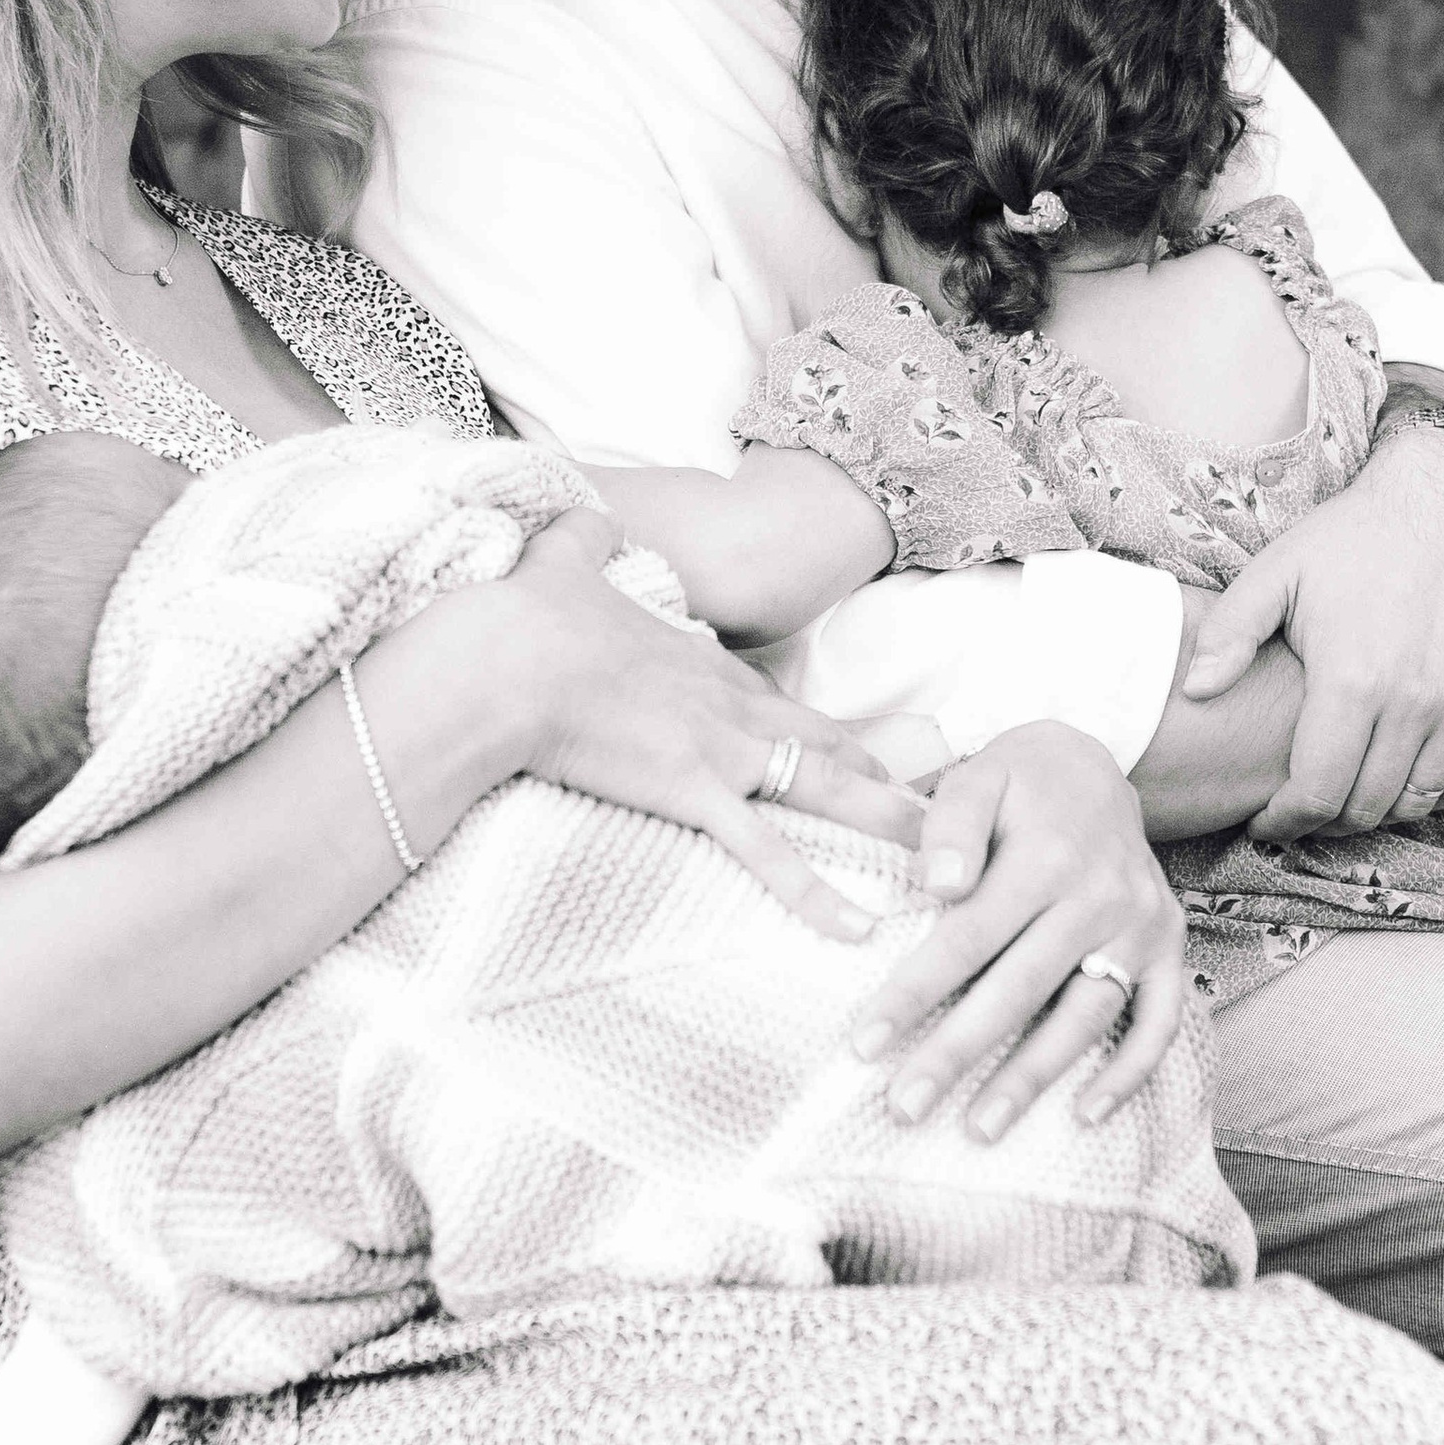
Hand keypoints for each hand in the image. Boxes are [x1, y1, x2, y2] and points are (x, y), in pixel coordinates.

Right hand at [499, 512, 918, 935]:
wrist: (503, 663)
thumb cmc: (524, 619)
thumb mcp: (560, 563)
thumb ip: (582, 540)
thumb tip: (583, 516)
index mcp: (699, 660)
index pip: (775, 701)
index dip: (817, 730)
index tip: (851, 753)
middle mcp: (728, 703)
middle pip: (824, 741)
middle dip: (880, 773)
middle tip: (931, 803)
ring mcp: (720, 748)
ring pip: (826, 789)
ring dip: (885, 822)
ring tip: (939, 860)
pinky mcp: (695, 792)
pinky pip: (769, 854)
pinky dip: (817, 895)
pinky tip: (859, 929)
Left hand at [848, 723, 1186, 1136]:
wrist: (1098, 764)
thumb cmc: (1020, 782)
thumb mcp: (979, 776)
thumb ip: (950, 826)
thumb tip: (938, 886)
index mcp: (1045, 858)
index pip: (966, 938)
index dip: (913, 993)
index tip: (864, 1045)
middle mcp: (1099, 898)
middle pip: (1020, 990)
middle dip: (958, 1053)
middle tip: (905, 1107)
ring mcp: (1140, 928)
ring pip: (1086, 1017)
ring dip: (1033, 1078)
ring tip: (980, 1128)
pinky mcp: (1169, 948)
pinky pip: (1157, 1021)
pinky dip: (1130, 1073)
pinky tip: (1085, 1116)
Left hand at [1183, 424, 1443, 839]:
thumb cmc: (1353, 537)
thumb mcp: (1276, 572)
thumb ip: (1228, 635)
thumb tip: (1195, 693)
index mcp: (1353, 680)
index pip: (1317, 793)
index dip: (1287, 821)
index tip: (1268, 821)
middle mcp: (1418, 701)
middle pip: (1368, 806)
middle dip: (1327, 821)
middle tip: (1305, 809)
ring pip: (1421, 800)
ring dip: (1381, 809)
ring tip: (1351, 792)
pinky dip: (1436, 790)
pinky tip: (1404, 771)